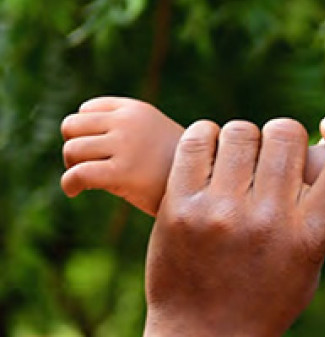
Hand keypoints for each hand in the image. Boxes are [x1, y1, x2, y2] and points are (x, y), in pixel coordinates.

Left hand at [61, 97, 184, 214]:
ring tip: (87, 180)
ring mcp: (126, 146)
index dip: (86, 133)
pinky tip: (74, 191)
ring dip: (72, 166)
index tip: (98, 153)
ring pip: (71, 150)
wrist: (209, 191)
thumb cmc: (179, 171)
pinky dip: (69, 184)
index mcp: (136, 109)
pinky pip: (78, 174)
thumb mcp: (156, 136)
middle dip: (74, 148)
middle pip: (71, 127)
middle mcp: (129, 122)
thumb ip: (126, 130)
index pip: (85, 111)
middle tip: (87, 167)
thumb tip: (78, 139)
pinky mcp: (122, 173)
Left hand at [135, 115, 324, 336]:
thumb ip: (318, 218)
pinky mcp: (179, 206)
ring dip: (242, 139)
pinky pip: (197, 139)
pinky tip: (209, 158)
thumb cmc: (264, 306)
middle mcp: (269, 221)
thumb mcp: (308, 268)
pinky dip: (205, 140)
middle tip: (273, 154)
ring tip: (237, 161)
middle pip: (287, 133)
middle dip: (283, 135)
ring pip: (240, 131)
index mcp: (311, 238)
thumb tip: (322, 161)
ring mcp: (221, 212)